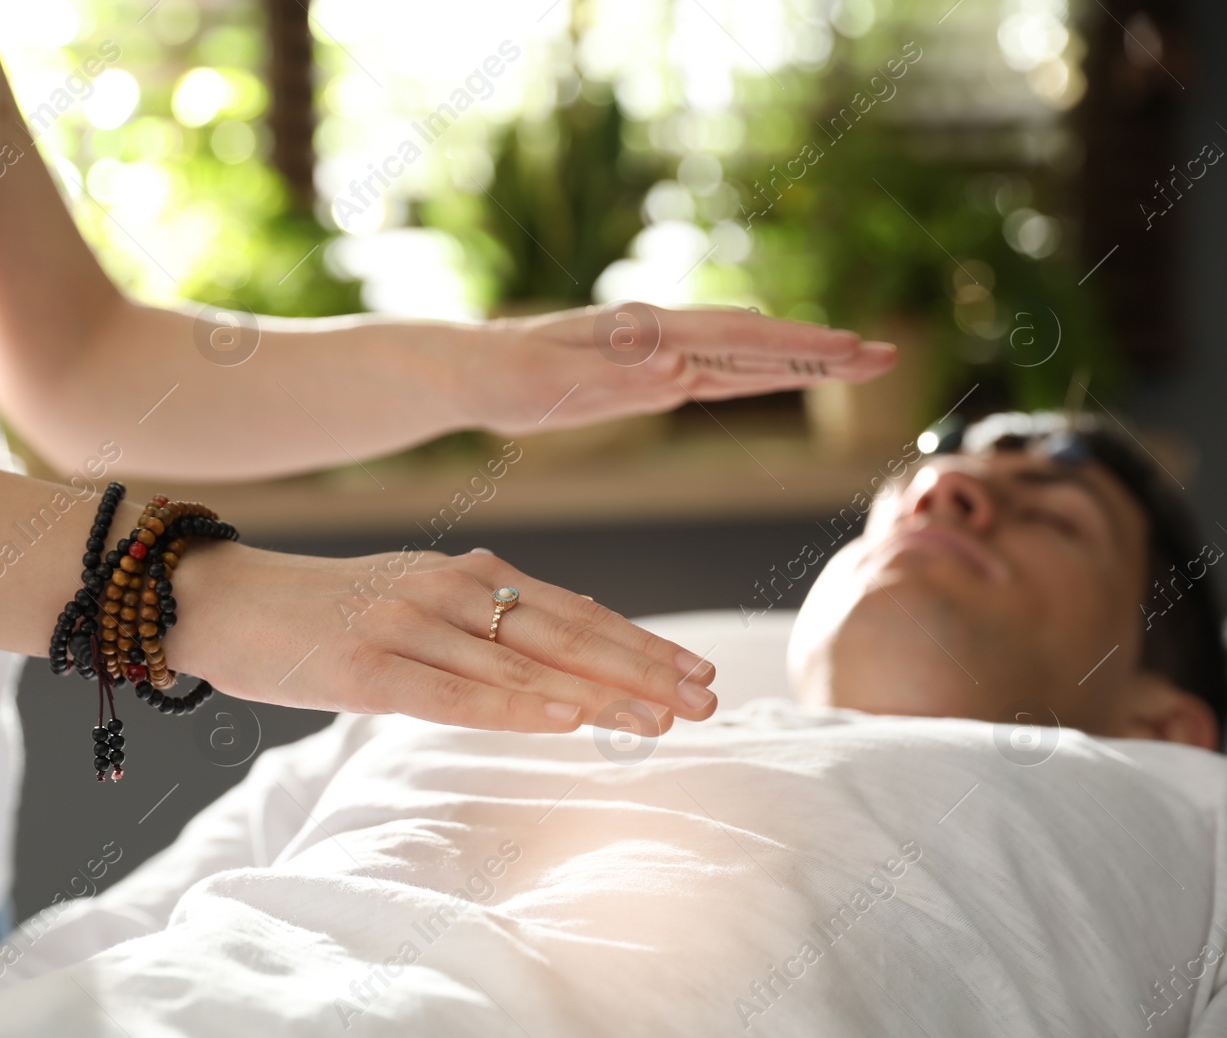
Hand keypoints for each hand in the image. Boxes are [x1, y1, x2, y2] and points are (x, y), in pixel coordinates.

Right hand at [162, 540, 716, 734]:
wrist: (224, 599)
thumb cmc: (327, 612)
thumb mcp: (417, 602)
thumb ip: (485, 624)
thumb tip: (564, 659)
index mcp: (466, 575)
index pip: (573, 611)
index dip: (639, 642)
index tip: (698, 672)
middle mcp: (447, 591)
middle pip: (563, 633)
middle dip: (641, 668)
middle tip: (705, 700)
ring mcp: (406, 626)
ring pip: (520, 664)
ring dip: (596, 692)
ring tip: (659, 718)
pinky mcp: (363, 668)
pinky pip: (450, 691)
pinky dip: (511, 706)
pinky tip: (562, 720)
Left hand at [449, 303, 897, 434]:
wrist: (471, 370)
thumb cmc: (506, 375)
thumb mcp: (552, 381)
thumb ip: (617, 376)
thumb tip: (682, 367)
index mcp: (648, 334)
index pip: (739, 341)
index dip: (798, 350)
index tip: (853, 353)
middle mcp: (662, 338)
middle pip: (756, 344)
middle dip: (821, 352)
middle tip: (886, 356)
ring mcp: (658, 356)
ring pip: (743, 358)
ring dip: (798, 362)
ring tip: (854, 363)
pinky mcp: (646, 377)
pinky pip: (714, 376)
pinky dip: (755, 375)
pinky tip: (778, 375)